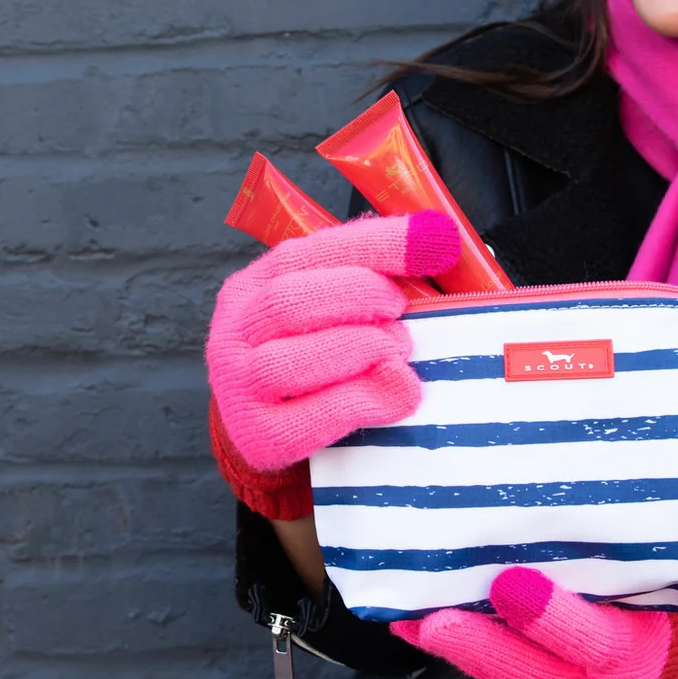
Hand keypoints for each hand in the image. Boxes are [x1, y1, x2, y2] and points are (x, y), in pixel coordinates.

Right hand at [205, 211, 458, 472]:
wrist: (268, 432)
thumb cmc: (314, 360)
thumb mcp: (328, 310)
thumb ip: (371, 279)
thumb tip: (442, 243)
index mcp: (252, 286)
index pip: (310, 251)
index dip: (377, 244)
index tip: (435, 240)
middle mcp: (235, 334)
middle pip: (289, 301)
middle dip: (361, 297)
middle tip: (400, 312)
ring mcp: (240, 389)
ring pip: (292, 361)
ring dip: (362, 349)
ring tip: (397, 352)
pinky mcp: (260, 438)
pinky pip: (315, 418)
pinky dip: (367, 401)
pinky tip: (397, 393)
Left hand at [391, 567, 677, 678]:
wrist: (669, 653)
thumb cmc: (656, 587)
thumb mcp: (649, 571)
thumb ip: (609, 553)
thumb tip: (562, 497)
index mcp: (634, 649)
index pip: (593, 639)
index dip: (548, 616)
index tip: (507, 584)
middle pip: (533, 672)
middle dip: (475, 645)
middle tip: (427, 620)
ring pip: (506, 677)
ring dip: (453, 647)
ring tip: (406, 617)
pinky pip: (499, 674)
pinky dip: (459, 648)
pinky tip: (418, 623)